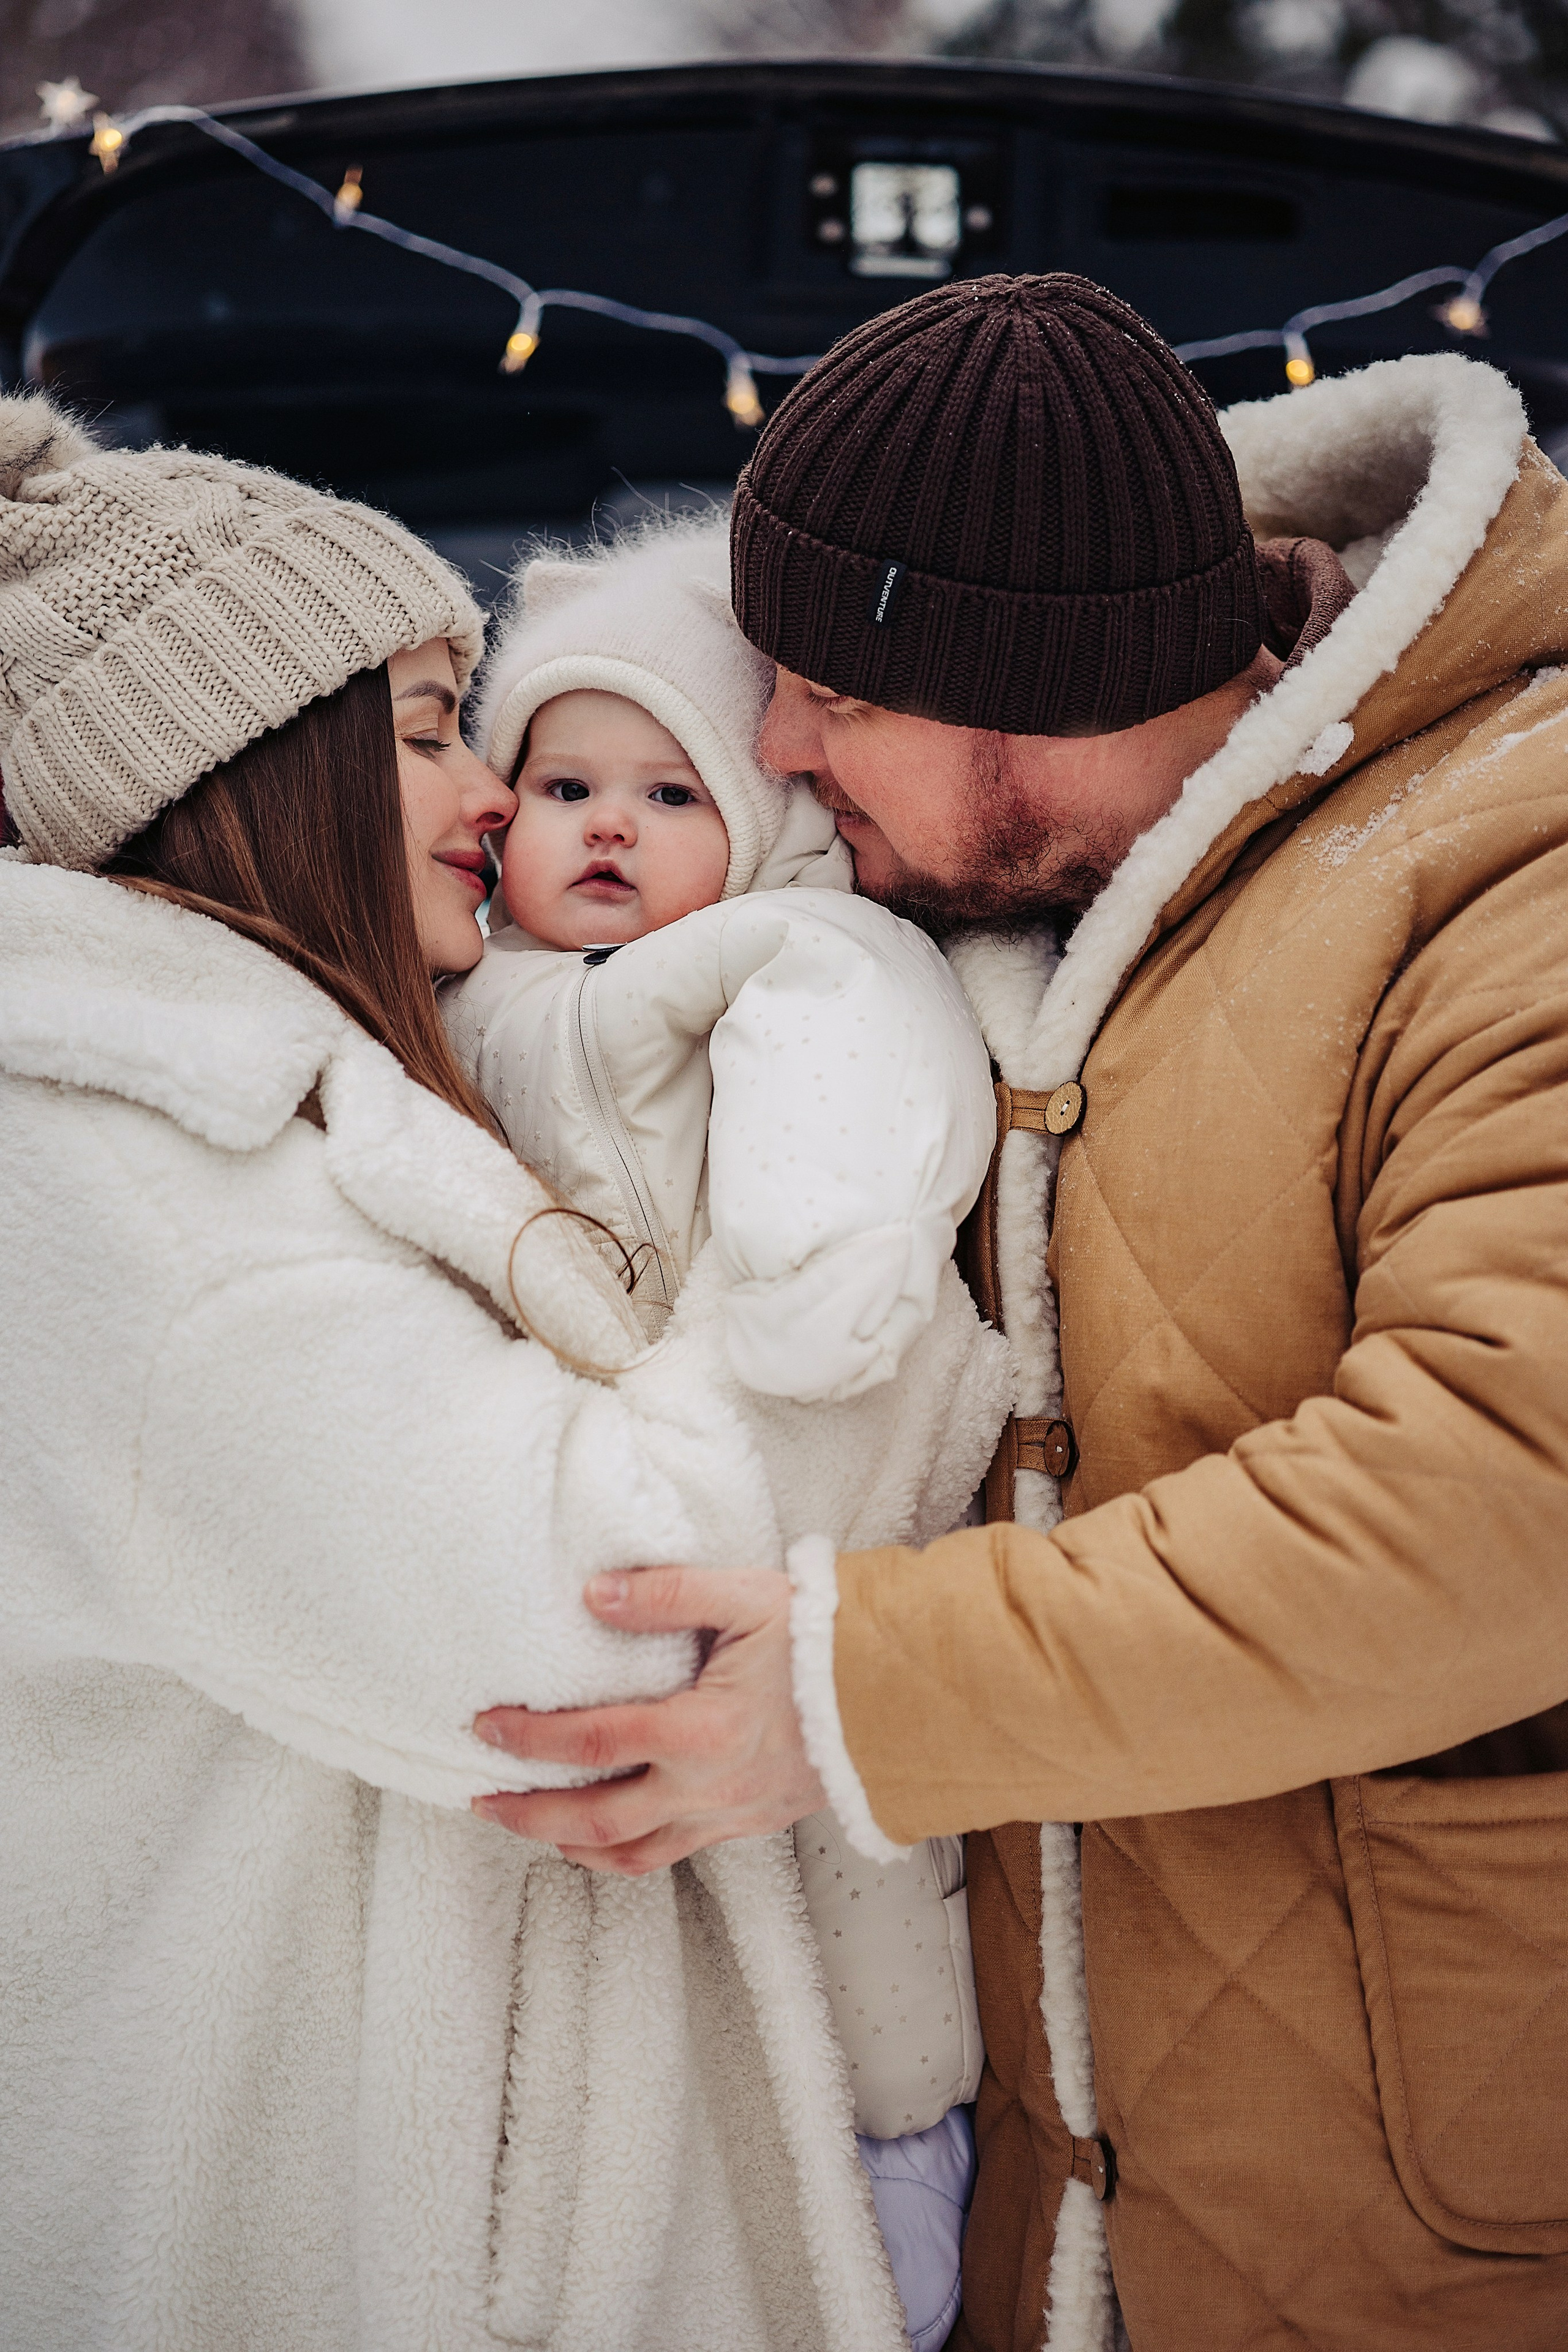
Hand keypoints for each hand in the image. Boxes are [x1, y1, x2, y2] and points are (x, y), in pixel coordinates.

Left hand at [471, 1565, 825, 1873]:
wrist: (908, 1692)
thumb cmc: (832, 1641)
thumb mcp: (749, 1597)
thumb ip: (668, 1593)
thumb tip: (595, 1595)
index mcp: (701, 1731)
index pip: (591, 1743)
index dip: (530, 1738)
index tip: (486, 1725)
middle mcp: (708, 1787)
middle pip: (596, 1820)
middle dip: (530, 1816)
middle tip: (482, 1801)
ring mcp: (730, 1814)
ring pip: (632, 1854)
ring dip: (572, 1847)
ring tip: (532, 1830)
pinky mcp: (750, 1824)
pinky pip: (673, 1855)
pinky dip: (626, 1852)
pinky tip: (607, 1835)